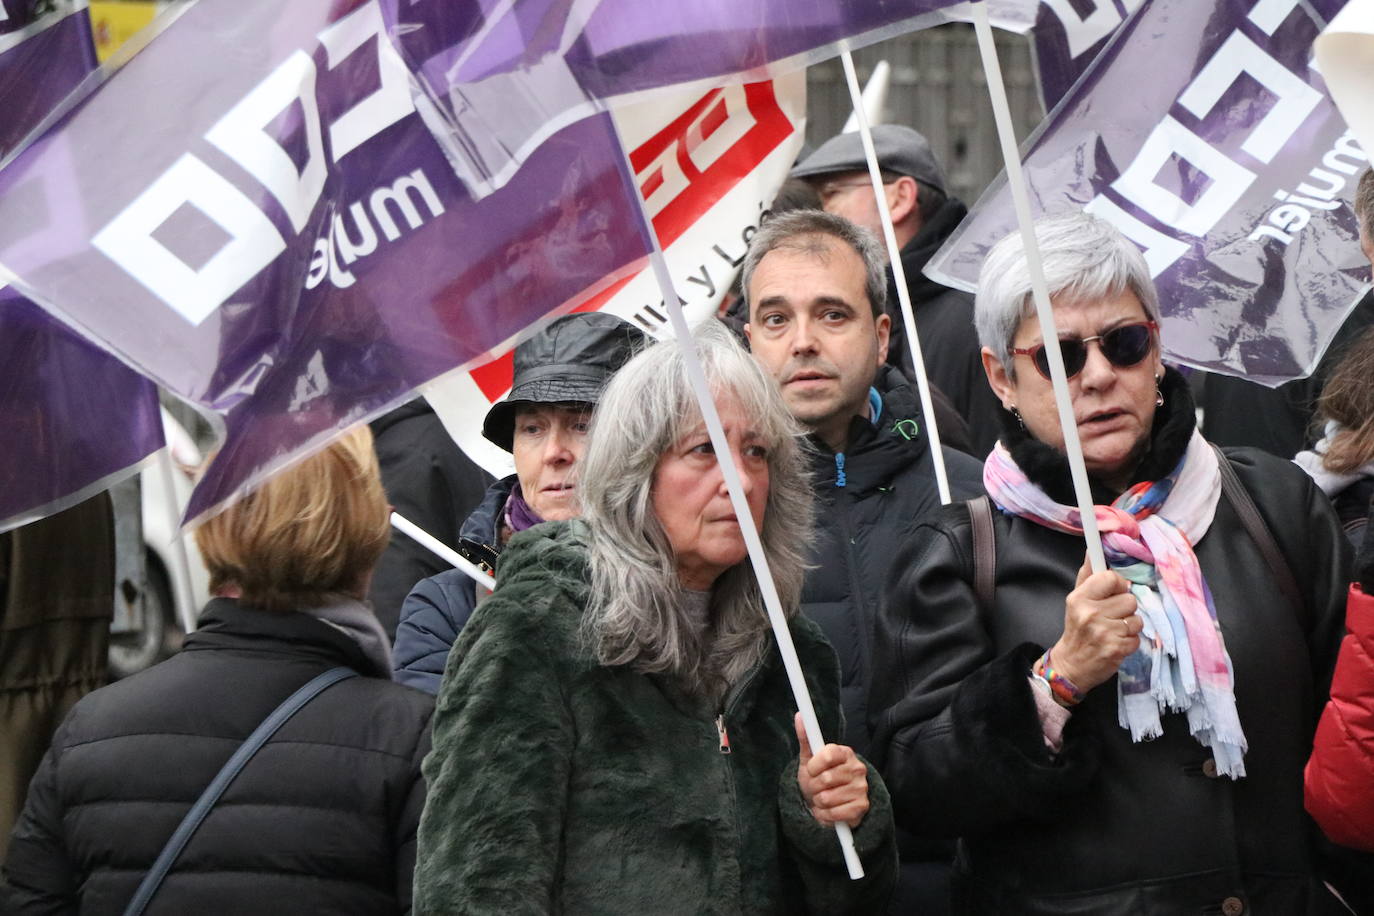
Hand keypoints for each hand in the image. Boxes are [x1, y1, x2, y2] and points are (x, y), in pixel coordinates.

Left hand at [794, 712, 868, 828]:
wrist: (827, 804)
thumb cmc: (818, 779)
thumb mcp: (809, 759)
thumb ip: (806, 738)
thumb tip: (799, 716)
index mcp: (845, 752)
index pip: (828, 754)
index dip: (814, 765)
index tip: (811, 770)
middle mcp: (857, 768)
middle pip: (825, 778)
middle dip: (814, 786)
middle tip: (816, 787)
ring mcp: (862, 787)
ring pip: (827, 797)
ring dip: (818, 802)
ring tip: (822, 799)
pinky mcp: (862, 806)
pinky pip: (834, 813)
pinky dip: (825, 815)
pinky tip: (828, 811)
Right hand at [1048, 554, 1140, 693]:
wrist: (1071, 665)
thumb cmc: (1076, 629)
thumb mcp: (1076, 601)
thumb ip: (1087, 576)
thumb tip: (1092, 550)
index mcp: (1080, 598)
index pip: (1111, 578)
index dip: (1117, 585)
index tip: (1112, 594)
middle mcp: (1091, 614)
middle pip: (1129, 599)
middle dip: (1124, 609)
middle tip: (1110, 617)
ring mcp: (1104, 632)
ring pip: (1136, 619)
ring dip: (1129, 626)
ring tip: (1113, 631)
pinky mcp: (1117, 649)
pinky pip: (1138, 637)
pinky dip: (1130, 642)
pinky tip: (1116, 643)